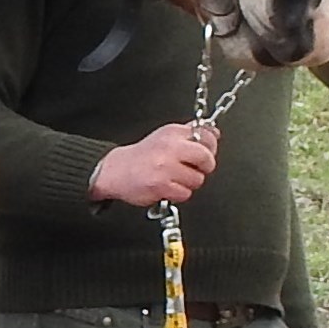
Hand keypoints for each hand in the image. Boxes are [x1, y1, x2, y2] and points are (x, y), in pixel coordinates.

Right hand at [87, 122, 218, 207]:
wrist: (114, 171)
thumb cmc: (141, 157)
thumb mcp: (165, 138)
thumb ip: (189, 135)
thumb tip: (214, 133)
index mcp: (172, 133)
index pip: (207, 136)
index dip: (210, 149)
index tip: (204, 154)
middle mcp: (170, 147)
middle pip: (206, 158)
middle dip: (205, 167)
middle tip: (194, 169)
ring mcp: (165, 167)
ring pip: (197, 179)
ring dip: (189, 183)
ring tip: (174, 179)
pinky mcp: (161, 185)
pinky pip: (184, 193)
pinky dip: (178, 194)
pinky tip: (167, 187)